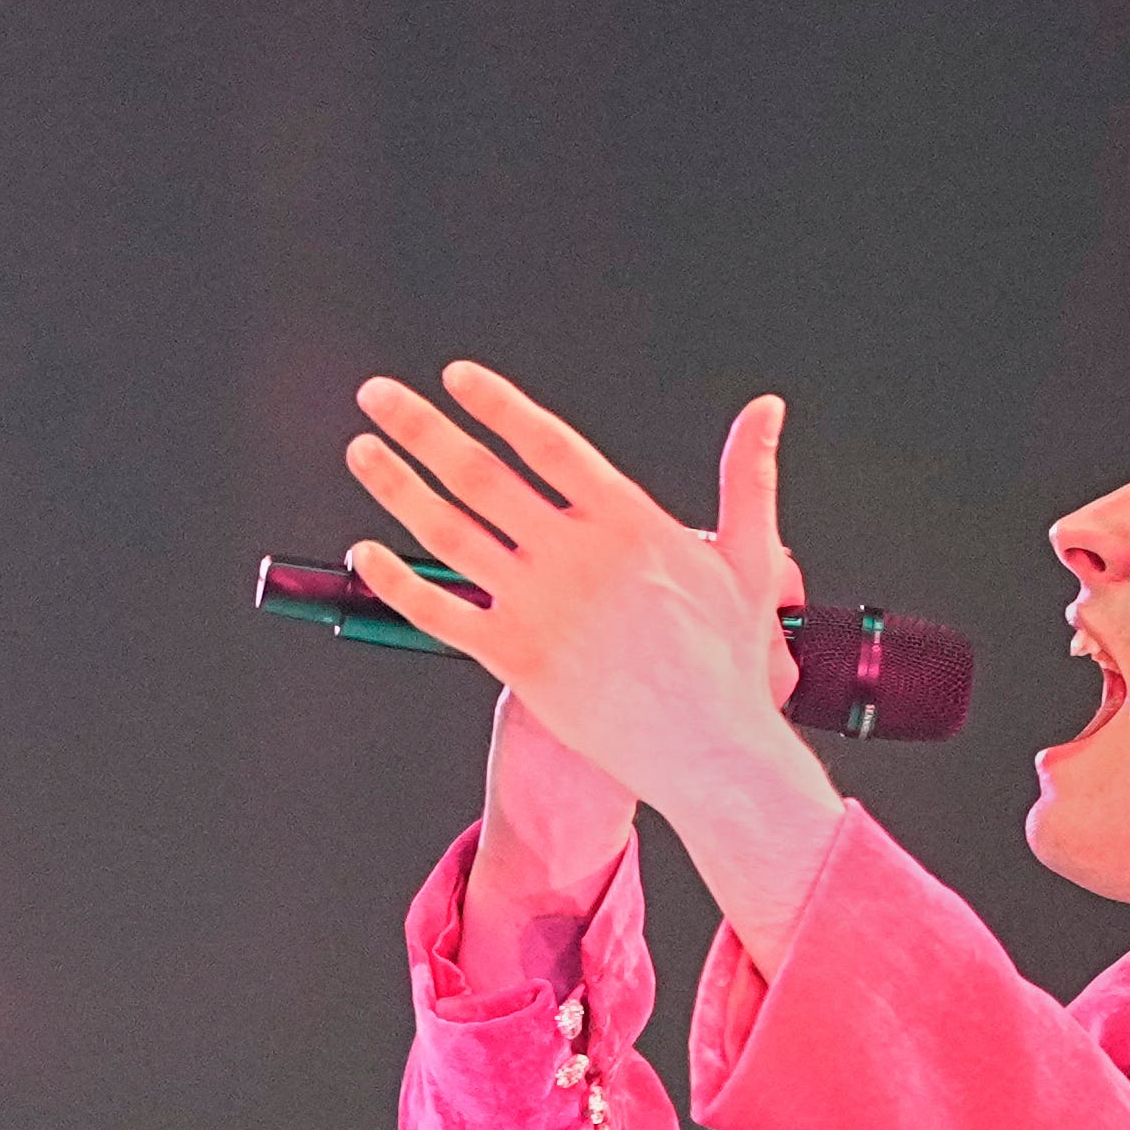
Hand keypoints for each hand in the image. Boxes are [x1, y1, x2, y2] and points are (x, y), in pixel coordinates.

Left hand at [343, 363, 807, 814]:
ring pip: (448, 532)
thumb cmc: (730, 662)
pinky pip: (439, 612)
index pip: (546, 442)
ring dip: (396, 485)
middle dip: (421, 427)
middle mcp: (575, 556)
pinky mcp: (516, 658)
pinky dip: (396, 580)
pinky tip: (366, 553)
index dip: (495, 404)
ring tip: (363, 450)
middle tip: (380, 396)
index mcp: (629, 522)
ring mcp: (540, 607)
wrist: (711, 750)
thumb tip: (765, 410)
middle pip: (479, 474)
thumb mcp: (749, 557)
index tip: (456, 378)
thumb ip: (748, 476)